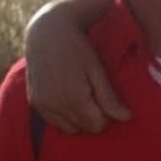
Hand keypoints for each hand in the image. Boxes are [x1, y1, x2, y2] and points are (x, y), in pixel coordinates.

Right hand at [23, 0, 131, 133]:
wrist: (47, 31)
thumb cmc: (77, 47)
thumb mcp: (96, 70)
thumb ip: (109, 97)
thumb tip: (126, 118)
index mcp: (74, 98)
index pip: (97, 125)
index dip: (106, 114)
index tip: (105, 97)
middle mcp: (56, 105)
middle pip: (83, 128)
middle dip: (93, 117)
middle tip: (94, 94)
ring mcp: (42, 105)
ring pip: (68, 128)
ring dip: (78, 118)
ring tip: (82, 96)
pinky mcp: (34, 102)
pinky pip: (53, 122)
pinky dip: (63, 116)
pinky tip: (67, 97)